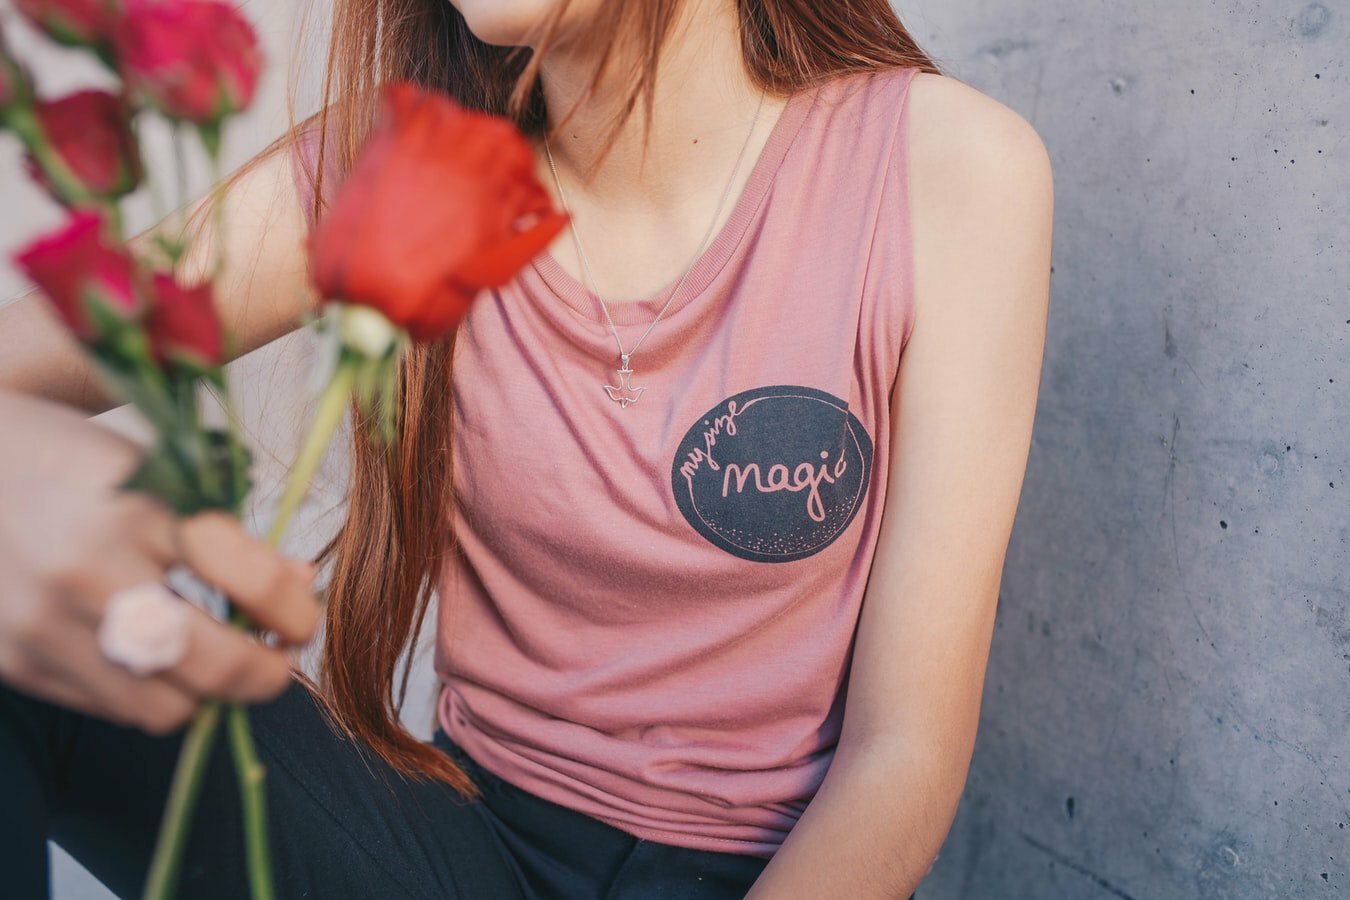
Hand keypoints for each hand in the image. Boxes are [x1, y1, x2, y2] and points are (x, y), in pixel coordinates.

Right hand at [0, 389, 321, 734]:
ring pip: (166, 707)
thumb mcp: (153, 469)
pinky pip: (110, 708)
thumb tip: (299, 583)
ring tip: (216, 662)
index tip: (303, 619)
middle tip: (278, 660)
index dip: (296, 611)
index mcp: (136, 505)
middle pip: (216, 664)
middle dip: (267, 673)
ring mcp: (45, 624)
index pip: (250, 579)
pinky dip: (146, 691)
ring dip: (206, 694)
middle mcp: (89, 571)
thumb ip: (227, 531)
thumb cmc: (65, 460)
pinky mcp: (14, 662)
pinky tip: (154, 658)